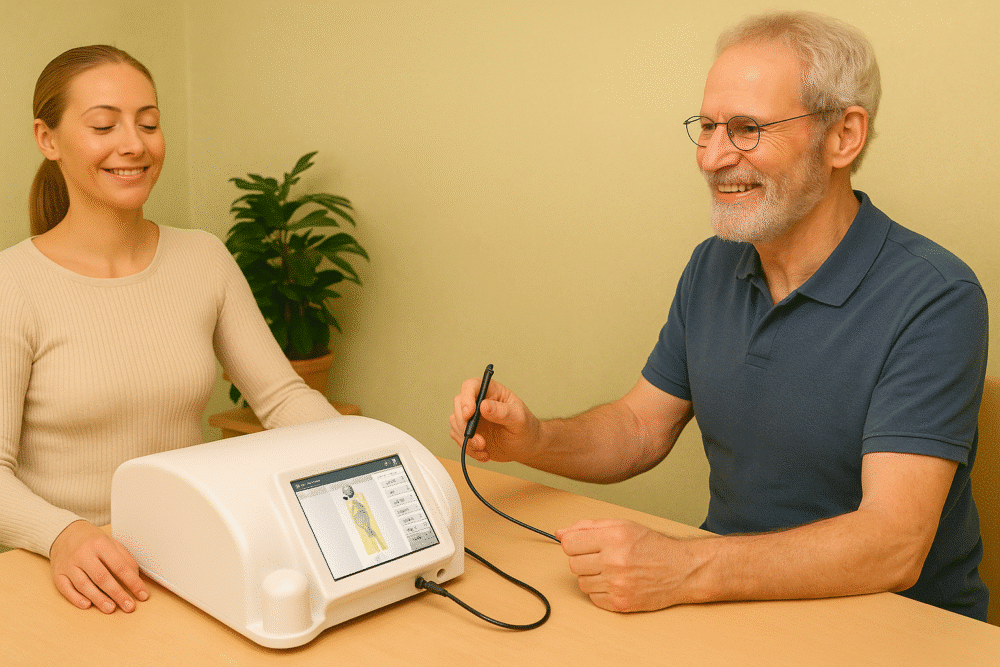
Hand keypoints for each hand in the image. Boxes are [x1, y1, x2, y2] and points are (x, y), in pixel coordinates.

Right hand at [49, 520, 148, 612]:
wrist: (65, 533)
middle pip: (102, 577)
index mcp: (100, 544)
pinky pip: (66, 589)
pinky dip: (76, 599)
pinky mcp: (57, 574)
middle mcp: (83, 554)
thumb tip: (135, 577)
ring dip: (98, 599)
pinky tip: (87, 605)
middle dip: (117, 594)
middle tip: (129, 607)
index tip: (142, 594)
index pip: (120, 566)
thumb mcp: (112, 543)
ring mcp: (69, 565)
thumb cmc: (92, 540)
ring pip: (84, 585)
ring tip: (111, 608)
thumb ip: (125, 558)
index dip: (133, 582)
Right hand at [449, 377, 539, 463]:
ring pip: (456, 422)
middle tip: (479, 440)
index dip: (466, 397)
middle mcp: (479, 402)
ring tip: (484, 448)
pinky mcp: (469, 432)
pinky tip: (483, 453)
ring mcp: (472, 417)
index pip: (472, 386)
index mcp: (492, 392)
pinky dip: (468, 448)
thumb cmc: (526, 428)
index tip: (469, 414)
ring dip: (466, 439)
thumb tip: (483, 406)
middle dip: (465, 424)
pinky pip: (458, 438)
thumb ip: (502, 412)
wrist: (526, 448)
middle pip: (459, 404)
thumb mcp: (519, 419)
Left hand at [556, 519, 694, 612]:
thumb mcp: (623, 525)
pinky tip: (615, 582)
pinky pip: (593, 598)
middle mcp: (614, 561)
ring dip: (591, 576)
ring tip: (611, 569)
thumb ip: (588, 527)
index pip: (569, 544)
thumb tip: (560, 532)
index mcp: (614, 538)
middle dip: (584, 559)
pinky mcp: (620, 603)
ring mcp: (617, 584)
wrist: (681, 570)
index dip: (573, 544)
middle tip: (601, 556)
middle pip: (573, 564)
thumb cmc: (653, 546)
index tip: (581, 545)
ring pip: (581, 582)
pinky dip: (600, 591)